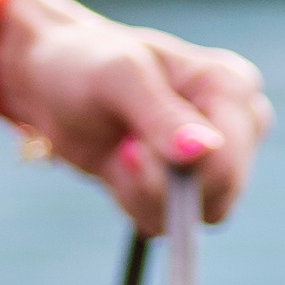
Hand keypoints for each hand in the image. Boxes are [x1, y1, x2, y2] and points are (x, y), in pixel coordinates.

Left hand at [0, 0, 270, 231]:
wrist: (51, 82)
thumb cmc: (85, 62)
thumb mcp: (118, 78)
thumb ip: (161, 115)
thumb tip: (206, 150)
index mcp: (231, 87)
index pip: (229, 161)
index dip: (178, 172)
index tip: (132, 149)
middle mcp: (233, 126)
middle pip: (218, 196)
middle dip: (158, 185)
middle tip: (122, 150)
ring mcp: (213, 160)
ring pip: (195, 215)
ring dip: (142, 195)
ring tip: (118, 152)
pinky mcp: (187, 186)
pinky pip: (171, 221)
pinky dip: (136, 203)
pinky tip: (119, 167)